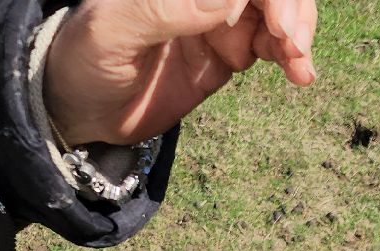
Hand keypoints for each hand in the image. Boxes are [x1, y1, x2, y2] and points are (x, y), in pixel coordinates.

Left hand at [44, 0, 317, 146]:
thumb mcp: (112, 32)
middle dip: (292, 11)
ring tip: (300, 70)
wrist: (78, 111)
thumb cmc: (83, 61)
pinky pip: (273, 44)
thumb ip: (164, 8)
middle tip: (293, 50)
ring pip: (279, 11)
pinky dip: (293, 56)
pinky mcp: (228, 52)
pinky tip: (300, 75)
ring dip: (299, 34)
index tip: (279, 27)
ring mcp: (218, 18)